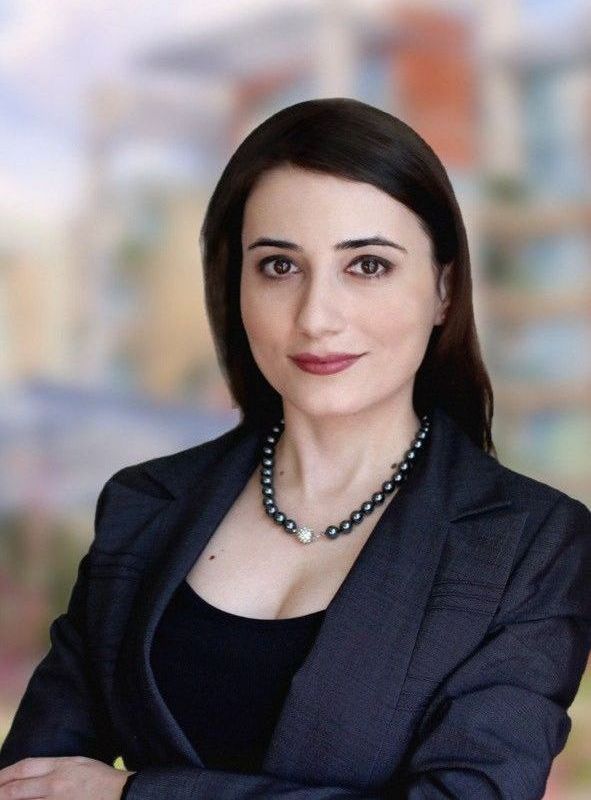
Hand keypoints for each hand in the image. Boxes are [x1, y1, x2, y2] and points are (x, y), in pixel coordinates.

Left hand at [0, 756, 134, 798]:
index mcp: (60, 766)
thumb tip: (29, 774)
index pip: (24, 768)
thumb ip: (54, 766)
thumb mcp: (78, 762)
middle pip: (18, 789)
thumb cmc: (101, 777)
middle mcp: (55, 784)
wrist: (121, 795)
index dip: (5, 774)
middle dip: (1, 792)